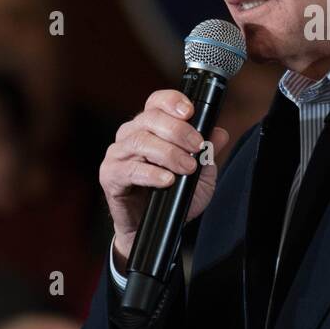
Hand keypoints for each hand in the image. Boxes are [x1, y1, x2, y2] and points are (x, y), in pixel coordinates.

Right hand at [99, 89, 230, 266]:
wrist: (151, 227)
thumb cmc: (172, 196)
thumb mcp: (199, 174)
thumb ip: (207, 153)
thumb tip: (220, 133)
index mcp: (150, 126)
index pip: (157, 102)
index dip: (172, 101)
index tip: (190, 111)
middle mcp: (131, 134)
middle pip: (150, 118)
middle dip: (178, 130)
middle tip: (197, 147)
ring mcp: (118, 153)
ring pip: (140, 141)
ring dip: (168, 153)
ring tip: (186, 167)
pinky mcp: (110, 175)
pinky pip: (129, 169)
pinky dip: (151, 173)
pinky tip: (167, 179)